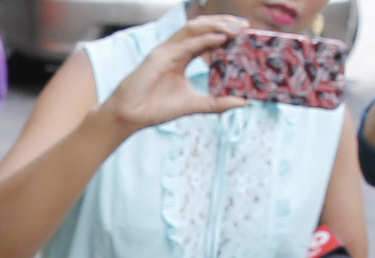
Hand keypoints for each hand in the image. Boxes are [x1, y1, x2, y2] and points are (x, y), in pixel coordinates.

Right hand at [102, 15, 248, 135]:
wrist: (129, 116)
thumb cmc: (154, 109)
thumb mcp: (193, 104)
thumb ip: (216, 102)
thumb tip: (242, 101)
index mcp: (182, 56)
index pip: (207, 37)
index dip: (226, 33)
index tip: (245, 36)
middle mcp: (176, 49)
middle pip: (204, 26)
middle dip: (225, 23)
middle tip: (245, 26)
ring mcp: (168, 49)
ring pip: (195, 27)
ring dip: (217, 24)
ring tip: (236, 29)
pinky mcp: (160, 55)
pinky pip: (186, 42)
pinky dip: (204, 38)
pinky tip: (220, 38)